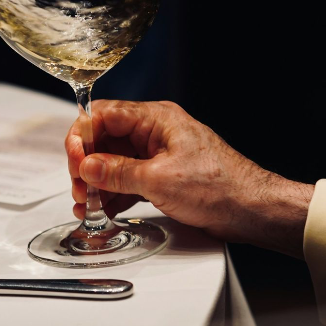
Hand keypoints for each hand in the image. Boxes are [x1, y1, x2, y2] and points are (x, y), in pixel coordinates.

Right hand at [65, 100, 312, 257]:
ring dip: (97, 183)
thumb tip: (88, 166)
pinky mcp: (161, 177)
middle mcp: (155, 133)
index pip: (104, 115)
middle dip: (86, 164)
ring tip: (86, 204)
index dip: (82, 136)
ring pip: (113, 163)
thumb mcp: (160, 180)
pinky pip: (127, 180)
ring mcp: (157, 156)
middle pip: (104, 140)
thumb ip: (118, 172)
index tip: (75, 161)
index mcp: (156, 119)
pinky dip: (112, 195)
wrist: (251, 209)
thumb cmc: (220, 186)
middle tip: (80, 188)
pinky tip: (102, 210)